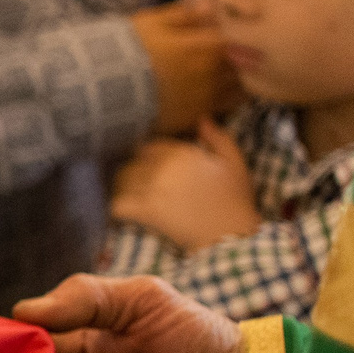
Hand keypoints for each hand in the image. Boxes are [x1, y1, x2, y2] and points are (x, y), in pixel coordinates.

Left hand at [110, 121, 261, 250]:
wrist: (230, 233)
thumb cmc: (234, 197)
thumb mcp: (234, 162)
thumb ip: (217, 138)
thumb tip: (201, 119)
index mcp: (181, 153)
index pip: (148, 148)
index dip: (148, 158)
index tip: (151, 168)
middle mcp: (163, 168)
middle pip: (133, 163)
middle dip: (135, 172)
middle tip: (140, 184)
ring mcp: (153, 189)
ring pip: (122, 182)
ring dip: (124, 188)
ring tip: (132, 195)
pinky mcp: (147, 212)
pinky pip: (119, 205)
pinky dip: (119, 208)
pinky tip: (125, 211)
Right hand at [129, 4, 236, 134]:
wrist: (106, 90)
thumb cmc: (128, 50)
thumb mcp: (152, 23)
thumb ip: (184, 15)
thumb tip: (208, 6)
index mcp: (207, 47)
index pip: (237, 39)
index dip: (235, 36)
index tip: (230, 35)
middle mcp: (213, 74)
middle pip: (242, 67)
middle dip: (242, 60)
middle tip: (237, 56)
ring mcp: (205, 99)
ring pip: (239, 90)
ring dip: (238, 82)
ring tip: (228, 77)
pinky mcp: (194, 119)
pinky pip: (222, 112)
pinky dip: (225, 103)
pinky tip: (215, 96)